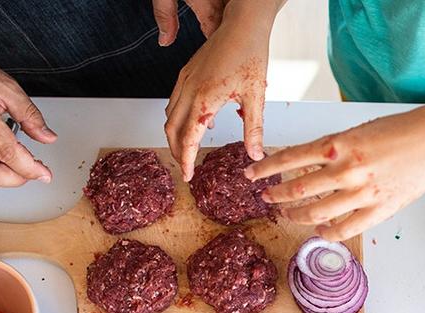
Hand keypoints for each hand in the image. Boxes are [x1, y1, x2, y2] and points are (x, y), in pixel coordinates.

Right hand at [164, 0, 278, 180]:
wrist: (243, 25)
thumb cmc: (251, 55)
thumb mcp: (256, 96)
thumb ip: (254, 129)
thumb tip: (255, 155)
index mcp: (205, 99)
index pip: (188, 138)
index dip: (186, 160)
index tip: (188, 176)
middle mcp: (189, 90)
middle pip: (172, 129)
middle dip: (177, 151)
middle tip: (186, 167)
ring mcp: (185, 80)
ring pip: (169, 115)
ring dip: (175, 135)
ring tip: (186, 150)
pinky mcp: (186, 73)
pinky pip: (174, 101)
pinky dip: (178, 118)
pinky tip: (194, 123)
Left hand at [246, 108, 424, 240]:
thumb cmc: (400, 132)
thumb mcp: (358, 131)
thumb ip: (333, 149)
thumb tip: (307, 165)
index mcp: (338, 144)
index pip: (290, 159)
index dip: (266, 169)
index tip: (252, 175)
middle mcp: (345, 169)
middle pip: (297, 189)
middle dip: (276, 195)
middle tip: (266, 197)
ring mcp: (361, 193)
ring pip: (316, 212)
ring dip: (295, 215)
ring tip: (287, 214)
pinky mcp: (377, 210)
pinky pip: (344, 229)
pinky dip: (326, 232)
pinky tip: (318, 230)